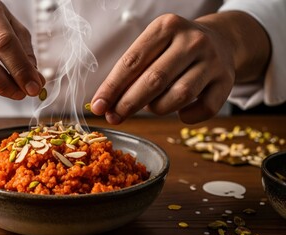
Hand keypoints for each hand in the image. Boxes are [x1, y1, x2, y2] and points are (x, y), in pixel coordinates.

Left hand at [91, 13, 235, 123]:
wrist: (221, 40)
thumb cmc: (174, 49)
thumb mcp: (153, 47)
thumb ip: (130, 73)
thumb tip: (106, 105)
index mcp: (166, 27)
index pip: (132, 61)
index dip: (112, 87)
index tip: (98, 106)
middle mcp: (192, 40)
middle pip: (154, 80)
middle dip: (129, 103)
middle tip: (114, 117)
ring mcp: (212, 60)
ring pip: (178, 96)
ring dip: (157, 108)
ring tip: (151, 106)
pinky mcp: (227, 80)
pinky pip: (203, 109)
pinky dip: (186, 117)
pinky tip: (179, 112)